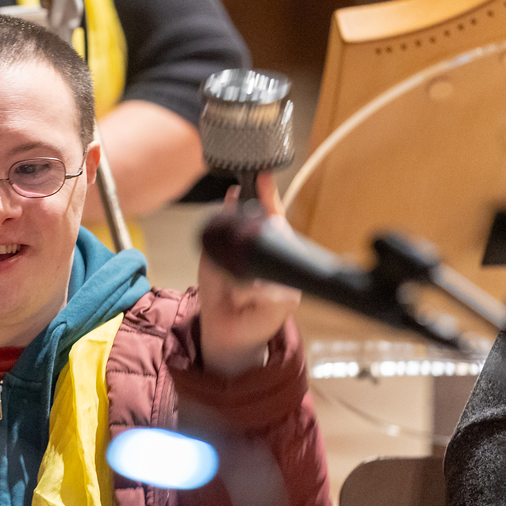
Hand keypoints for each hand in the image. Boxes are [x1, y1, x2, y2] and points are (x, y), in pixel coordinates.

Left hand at [197, 172, 301, 375]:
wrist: (223, 330)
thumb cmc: (221, 293)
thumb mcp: (215, 256)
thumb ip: (225, 228)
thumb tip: (233, 195)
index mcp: (266, 247)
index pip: (271, 216)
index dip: (268, 196)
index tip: (262, 175)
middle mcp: (282, 260)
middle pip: (278, 231)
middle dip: (258, 233)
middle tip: (237, 253)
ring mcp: (290, 279)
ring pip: (270, 258)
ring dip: (244, 273)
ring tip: (234, 289)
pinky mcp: (290, 298)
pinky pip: (267, 286)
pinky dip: (246, 292)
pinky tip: (240, 300)